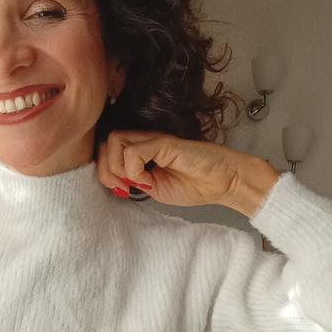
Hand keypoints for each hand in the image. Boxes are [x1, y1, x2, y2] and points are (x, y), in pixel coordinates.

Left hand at [96, 130, 274, 211]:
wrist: (225, 182)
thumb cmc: (197, 185)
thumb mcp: (156, 189)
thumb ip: (136, 181)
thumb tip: (116, 180)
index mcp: (143, 151)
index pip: (108, 150)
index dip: (106, 172)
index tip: (123, 191)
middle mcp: (146, 141)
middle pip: (106, 143)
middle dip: (107, 171)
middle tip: (125, 189)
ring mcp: (155, 140)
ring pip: (115, 142)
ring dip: (118, 168)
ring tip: (136, 184)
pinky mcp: (165, 143)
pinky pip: (134, 152)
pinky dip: (134, 171)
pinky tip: (148, 182)